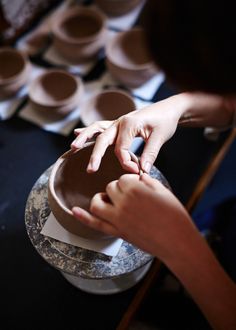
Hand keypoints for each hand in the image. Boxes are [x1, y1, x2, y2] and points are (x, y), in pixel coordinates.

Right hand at [71, 97, 184, 173]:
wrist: (169, 108)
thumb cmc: (165, 121)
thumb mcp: (161, 137)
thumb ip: (150, 153)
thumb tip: (142, 170)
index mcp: (129, 124)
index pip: (121, 149)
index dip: (127, 163)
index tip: (137, 171)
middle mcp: (120, 121)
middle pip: (103, 139)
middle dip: (95, 155)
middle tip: (90, 170)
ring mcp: (117, 122)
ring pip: (96, 130)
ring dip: (84, 138)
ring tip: (73, 148)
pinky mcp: (117, 124)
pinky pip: (100, 127)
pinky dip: (89, 132)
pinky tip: (76, 134)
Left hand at [72, 173, 197, 261]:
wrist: (177, 241)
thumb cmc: (173, 215)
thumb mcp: (162, 190)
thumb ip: (145, 180)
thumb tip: (137, 176)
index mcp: (134, 188)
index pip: (123, 178)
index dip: (131, 182)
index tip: (139, 187)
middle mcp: (122, 201)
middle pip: (110, 187)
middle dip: (119, 189)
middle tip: (131, 196)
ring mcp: (117, 218)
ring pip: (97, 202)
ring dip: (101, 198)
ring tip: (109, 200)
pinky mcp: (116, 232)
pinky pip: (94, 224)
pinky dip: (82, 217)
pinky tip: (74, 211)